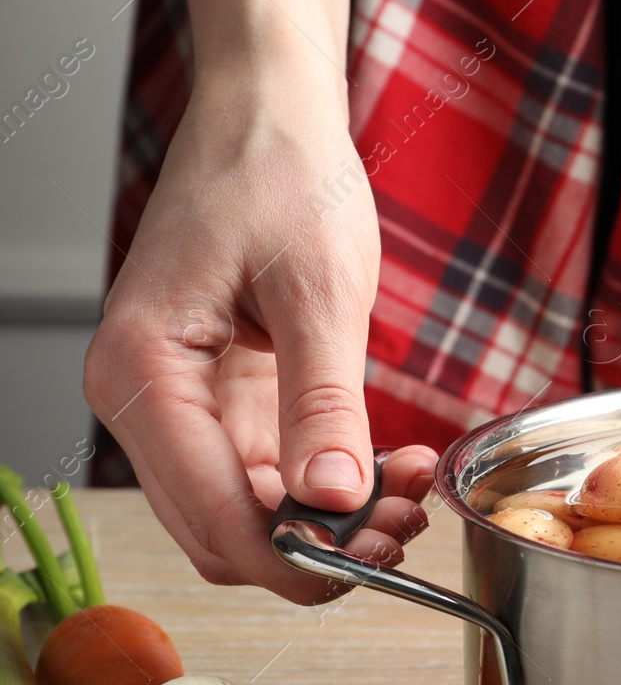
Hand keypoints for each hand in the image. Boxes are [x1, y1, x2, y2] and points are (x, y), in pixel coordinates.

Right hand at [84, 6, 433, 604]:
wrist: (270, 123)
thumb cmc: (279, 180)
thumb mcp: (319, 293)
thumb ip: (323, 402)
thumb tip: (334, 497)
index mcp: (143, 373)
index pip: (212, 516)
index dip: (297, 559)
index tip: (379, 561)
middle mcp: (144, 401)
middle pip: (224, 532)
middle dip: (321, 546)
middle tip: (408, 523)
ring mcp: (179, 407)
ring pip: (250, 514)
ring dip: (333, 522)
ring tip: (412, 489)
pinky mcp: (220, 403)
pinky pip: (271, 476)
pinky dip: (331, 486)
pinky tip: (392, 468)